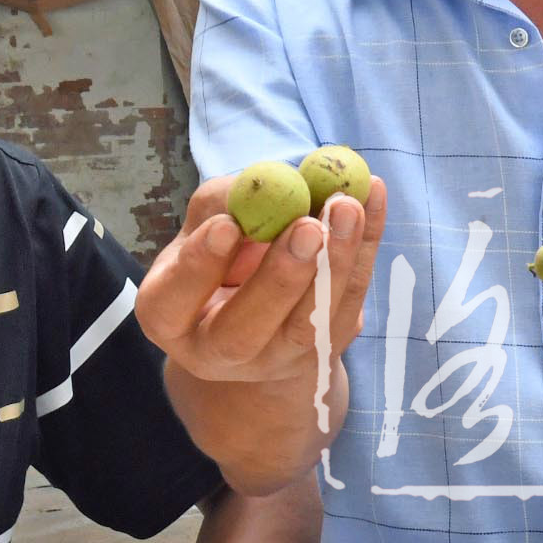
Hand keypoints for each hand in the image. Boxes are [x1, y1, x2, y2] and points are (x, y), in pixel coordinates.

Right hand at [137, 174, 385, 412]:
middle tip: (307, 227)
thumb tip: (265, 183)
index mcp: (170, 318)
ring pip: (309, 325)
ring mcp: (277, 359)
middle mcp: (219, 352)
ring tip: (347, 206)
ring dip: (334, 263)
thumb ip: (222, 204)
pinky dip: (365, 247)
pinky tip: (372, 195)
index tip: (227, 225)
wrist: (260, 304)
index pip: (172, 301)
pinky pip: (350, 300)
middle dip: (279, 278)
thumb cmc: (221, 251)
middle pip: (244, 331)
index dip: (198, 265)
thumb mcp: (204, 223)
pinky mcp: (326, 347)